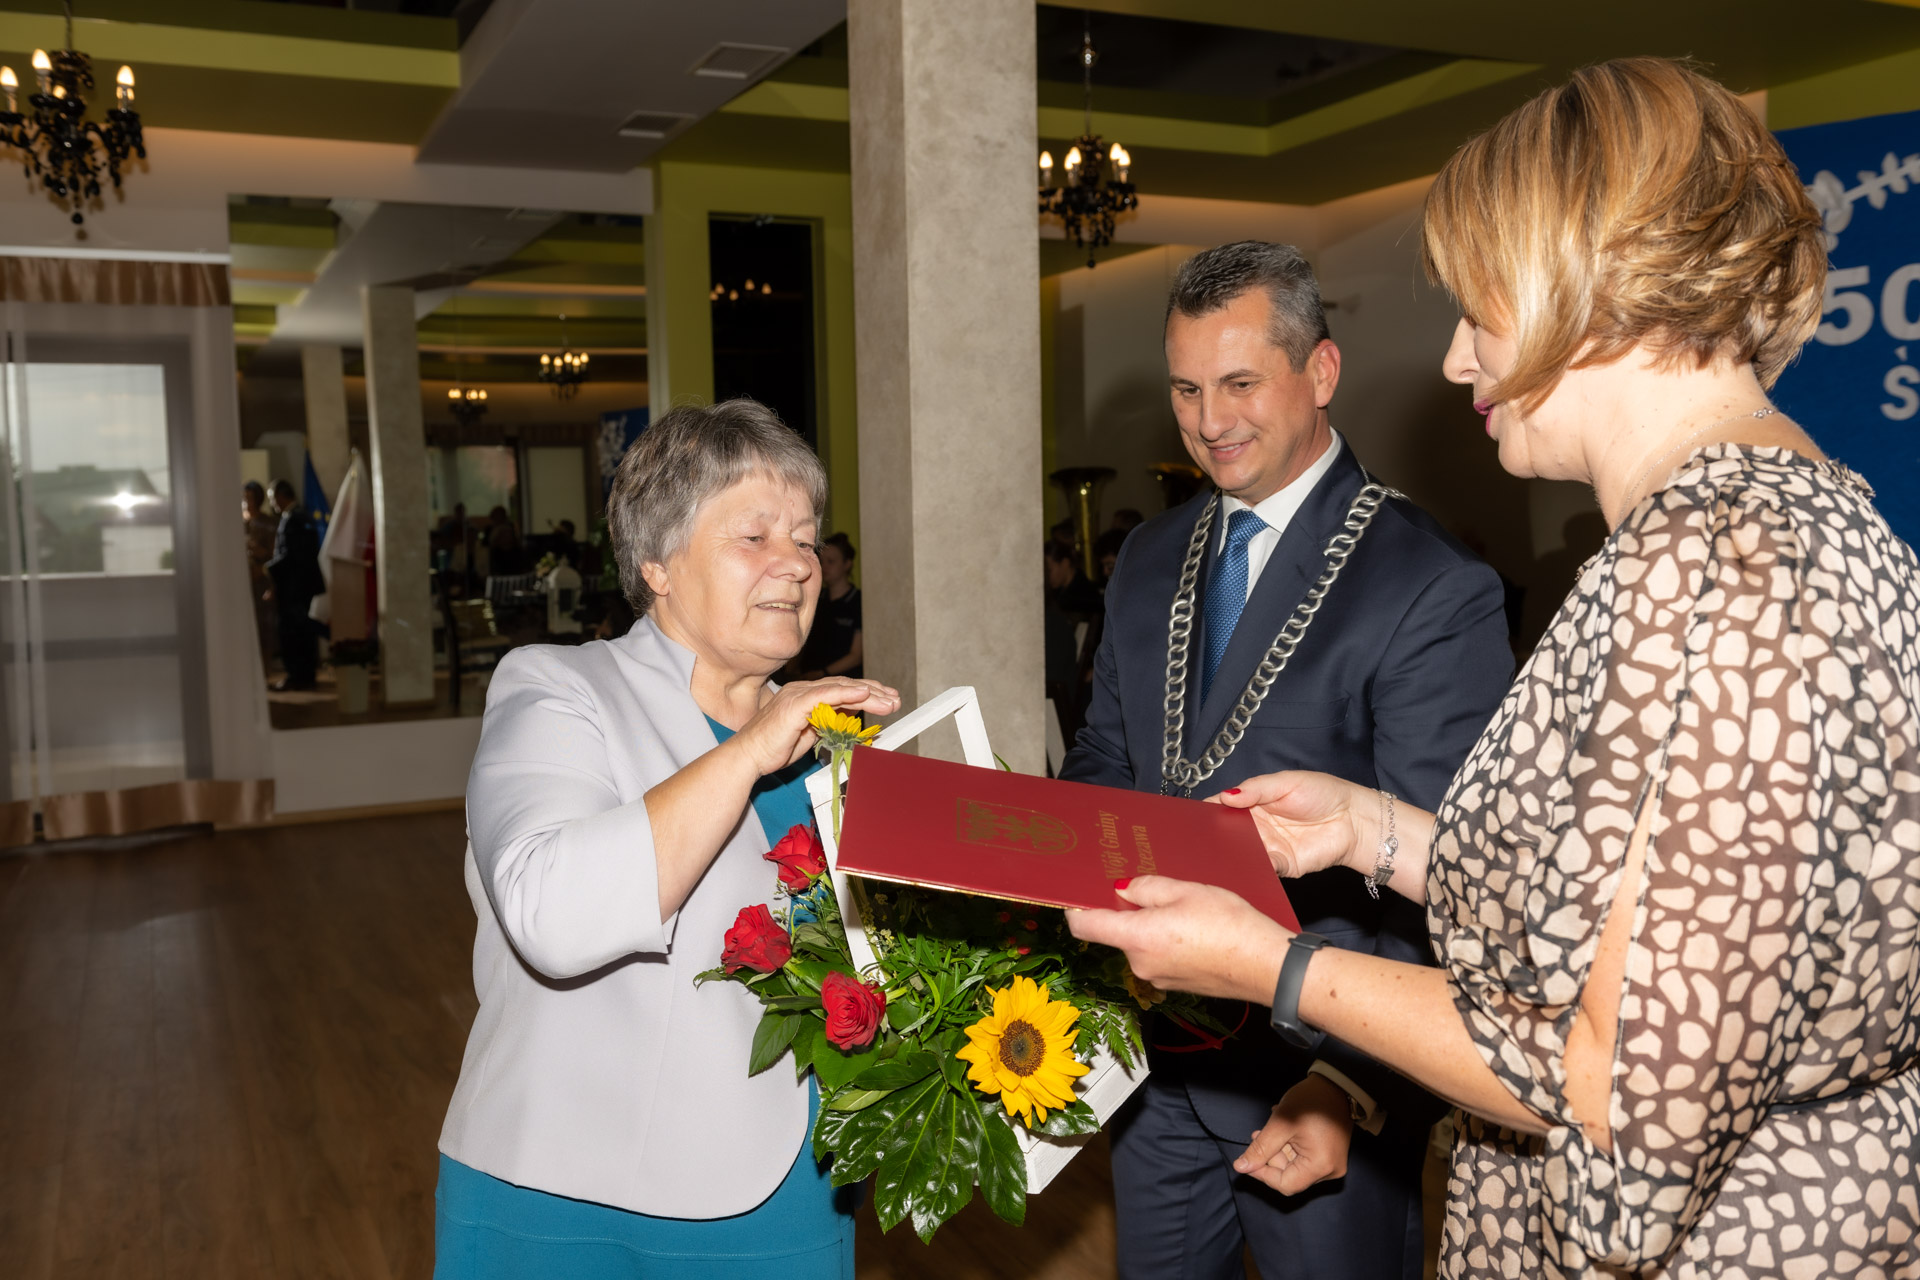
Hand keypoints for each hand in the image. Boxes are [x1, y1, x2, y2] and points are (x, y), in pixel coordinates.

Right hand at [730, 676, 899, 776]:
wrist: (749, 757)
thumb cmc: (774, 748)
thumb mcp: (811, 733)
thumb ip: (830, 721)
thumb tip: (851, 714)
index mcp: (807, 696)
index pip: (843, 690)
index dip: (868, 693)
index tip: (886, 699)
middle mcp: (803, 691)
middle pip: (846, 686)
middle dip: (874, 692)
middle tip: (895, 699)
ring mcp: (798, 695)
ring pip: (840, 689)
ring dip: (868, 694)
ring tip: (888, 701)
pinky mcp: (794, 704)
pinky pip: (825, 695)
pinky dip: (846, 693)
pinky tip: (863, 695)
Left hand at [1064, 876, 1290, 1004]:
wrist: (1266, 966)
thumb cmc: (1229, 925)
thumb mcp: (1185, 890)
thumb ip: (1146, 887)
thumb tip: (1123, 889)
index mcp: (1136, 937)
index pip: (1084, 926)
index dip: (1076, 907)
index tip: (1079, 893)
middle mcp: (1139, 963)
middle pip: (1117, 932)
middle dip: (1130, 911)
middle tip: (1156, 890)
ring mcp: (1157, 978)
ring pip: (1140, 944)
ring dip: (1152, 926)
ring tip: (1185, 909)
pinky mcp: (1174, 984)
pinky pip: (1159, 957)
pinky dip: (1167, 942)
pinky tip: (1195, 929)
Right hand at [1208, 771, 1375, 878]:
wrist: (1353, 819)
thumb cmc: (1322, 793)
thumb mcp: (1286, 782)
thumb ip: (1256, 789)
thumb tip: (1225, 796)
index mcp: (1252, 803)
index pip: (1221, 808)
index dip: (1206, 812)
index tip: (1190, 817)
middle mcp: (1255, 827)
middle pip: (1224, 834)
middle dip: (1211, 838)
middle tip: (1195, 840)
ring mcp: (1266, 848)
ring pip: (1239, 854)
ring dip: (1228, 856)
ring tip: (1214, 855)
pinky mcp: (1281, 866)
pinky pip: (1261, 869)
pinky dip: (1251, 869)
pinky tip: (1243, 865)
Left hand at [1232, 1074, 1351, 1195]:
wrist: (1335, 1084)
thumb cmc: (1310, 1101)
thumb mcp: (1280, 1124)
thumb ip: (1260, 1149)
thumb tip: (1240, 1167)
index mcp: (1321, 1166)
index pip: (1285, 1185)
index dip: (1262, 1174)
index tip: (1247, 1160)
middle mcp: (1330, 1170)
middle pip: (1290, 1175)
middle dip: (1270, 1156)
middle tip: (1258, 1135)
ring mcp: (1332, 1163)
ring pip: (1295, 1166)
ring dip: (1278, 1149)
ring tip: (1270, 1127)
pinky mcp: (1330, 1155)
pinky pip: (1304, 1158)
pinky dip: (1290, 1146)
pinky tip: (1283, 1129)